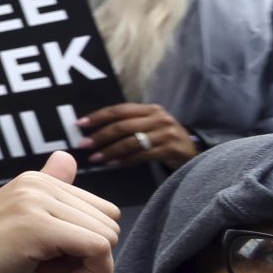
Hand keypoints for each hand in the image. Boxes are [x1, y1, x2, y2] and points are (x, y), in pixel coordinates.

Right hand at [0, 152, 120, 272]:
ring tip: (44, 266)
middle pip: (110, 222)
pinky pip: (99, 250)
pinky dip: (91, 272)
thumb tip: (68, 156)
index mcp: (35, 179)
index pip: (101, 209)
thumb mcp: (20, 214)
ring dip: (87, 264)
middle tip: (48, 263)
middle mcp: (38, 183)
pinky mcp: (39, 227)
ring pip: (108, 237)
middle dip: (89, 252)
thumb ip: (49, 187)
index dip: (86, 239)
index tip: (53, 253)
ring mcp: (37, 202)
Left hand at [79, 102, 193, 167]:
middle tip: (83, 145)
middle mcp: (159, 118)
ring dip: (110, 151)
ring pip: (131, 142)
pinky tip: (112, 163)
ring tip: (95, 158)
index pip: (119, 110)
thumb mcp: (149, 125)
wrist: (192, 152)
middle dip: (100, 136)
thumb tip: (94, 130)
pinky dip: (125, 160)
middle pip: (123, 126)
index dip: (98, 116)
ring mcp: (166, 133)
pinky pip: (142, 155)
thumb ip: (128, 124)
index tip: (79, 124)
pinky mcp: (171, 149)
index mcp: (150, 109)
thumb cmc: (163, 138)